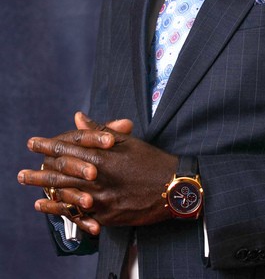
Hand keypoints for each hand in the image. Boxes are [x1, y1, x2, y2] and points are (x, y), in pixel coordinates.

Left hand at [18, 112, 177, 230]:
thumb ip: (99, 131)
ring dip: (44, 191)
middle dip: (39, 172)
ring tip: (30, 186)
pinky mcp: (105, 217)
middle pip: (60, 174)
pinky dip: (58, 209)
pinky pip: (76, 214)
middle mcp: (98, 179)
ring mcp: (101, 200)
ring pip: (64, 195)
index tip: (33, 143)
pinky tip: (47, 206)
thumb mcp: (127, 141)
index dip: (48, 145)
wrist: (173, 188)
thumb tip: (78, 117)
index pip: (68, 148)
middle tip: (22, 172)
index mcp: (103, 156)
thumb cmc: (152, 161)